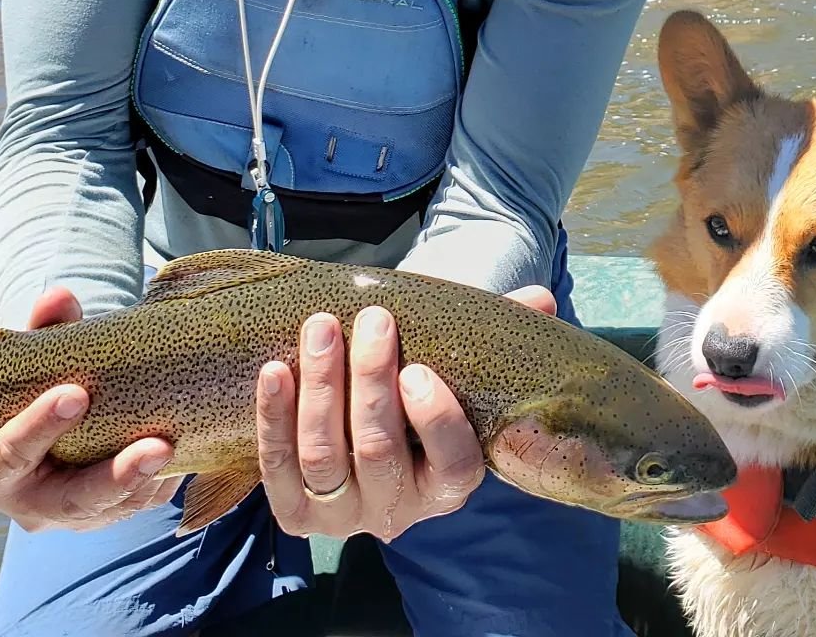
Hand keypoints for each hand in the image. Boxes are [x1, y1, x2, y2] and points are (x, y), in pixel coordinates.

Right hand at [0, 287, 182, 531]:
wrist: (52, 422)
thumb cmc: (38, 387)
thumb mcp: (35, 360)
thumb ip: (44, 330)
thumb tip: (59, 297)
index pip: (10, 453)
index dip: (38, 426)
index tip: (76, 393)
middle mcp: (31, 505)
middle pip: (73, 499)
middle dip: (117, 476)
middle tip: (159, 447)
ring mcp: (73, 517)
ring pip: (116, 508)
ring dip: (152, 479)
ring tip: (180, 446)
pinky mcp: (110, 515)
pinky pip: (142, 503)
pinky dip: (165, 478)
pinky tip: (188, 449)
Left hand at [256, 284, 555, 541]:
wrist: (367, 426)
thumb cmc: (421, 389)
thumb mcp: (461, 367)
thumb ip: (502, 333)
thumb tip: (540, 299)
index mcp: (450, 483)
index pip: (452, 462)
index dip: (435, 419)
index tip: (418, 370)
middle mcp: (399, 509)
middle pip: (379, 450)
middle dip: (371, 381)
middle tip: (373, 320)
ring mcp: (343, 516)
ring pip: (325, 456)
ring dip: (321, 388)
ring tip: (321, 328)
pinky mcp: (297, 515)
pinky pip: (279, 470)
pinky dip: (275, 419)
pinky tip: (275, 371)